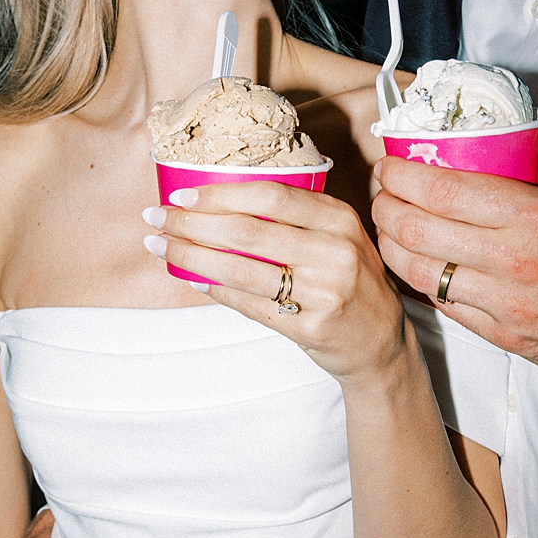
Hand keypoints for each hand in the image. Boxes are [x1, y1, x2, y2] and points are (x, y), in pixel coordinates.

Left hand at [144, 180, 410, 385]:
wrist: (379, 343)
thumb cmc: (347, 282)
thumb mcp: (337, 238)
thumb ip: (295, 219)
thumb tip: (216, 202)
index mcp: (339, 219)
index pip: (271, 196)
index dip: (221, 194)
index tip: (181, 194)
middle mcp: (335, 252)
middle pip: (248, 231)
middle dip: (192, 224)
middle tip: (157, 218)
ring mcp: (325, 292)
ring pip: (242, 269)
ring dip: (191, 256)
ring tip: (160, 247)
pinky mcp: (312, 327)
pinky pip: (249, 304)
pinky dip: (215, 290)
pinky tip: (192, 279)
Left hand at [371, 153, 537, 386]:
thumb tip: (508, 145)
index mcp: (537, 217)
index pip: (442, 191)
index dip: (402, 176)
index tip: (389, 165)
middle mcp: (514, 261)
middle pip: (417, 229)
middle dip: (384, 206)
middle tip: (381, 192)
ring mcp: (505, 304)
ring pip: (418, 272)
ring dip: (391, 245)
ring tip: (388, 225)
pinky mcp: (503, 335)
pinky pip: (443, 305)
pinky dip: (420, 280)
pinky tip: (416, 262)